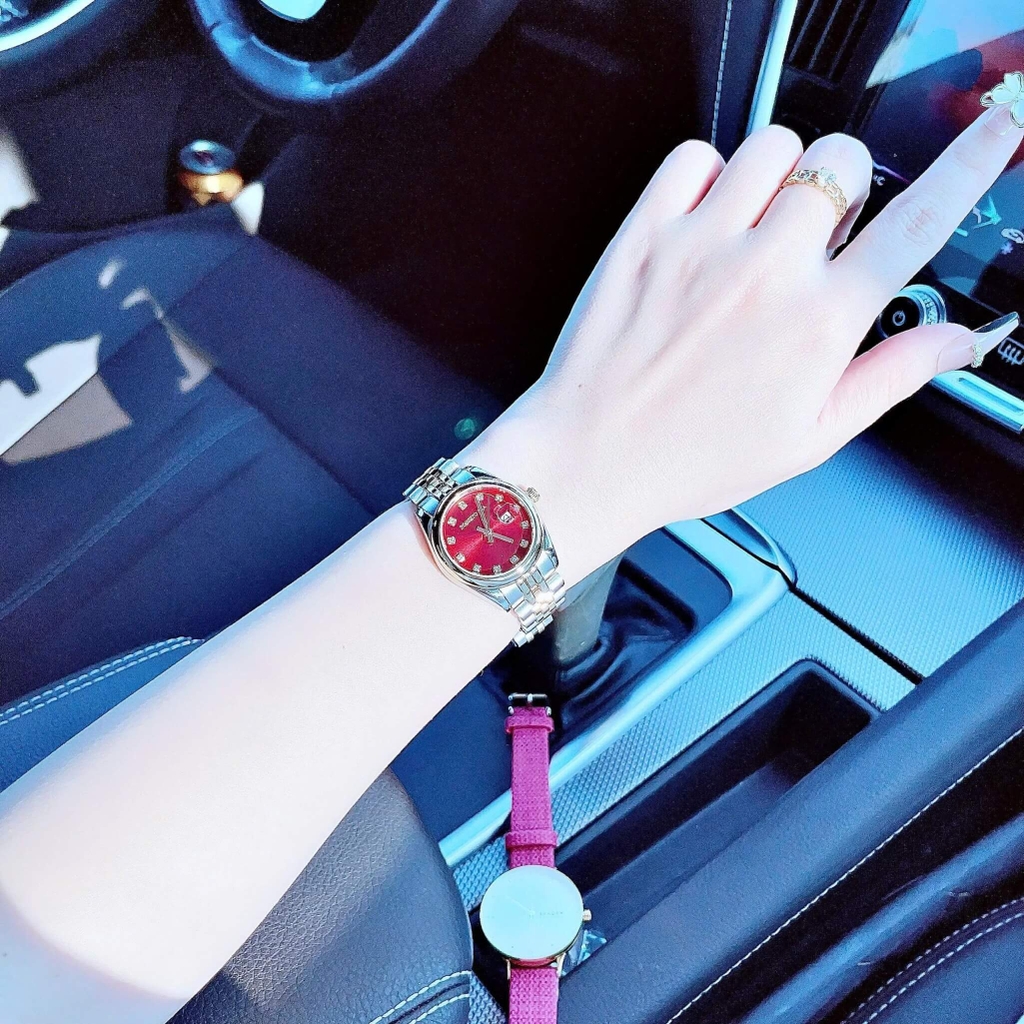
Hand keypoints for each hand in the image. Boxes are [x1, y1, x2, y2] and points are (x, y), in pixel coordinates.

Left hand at [466, 102, 1023, 582]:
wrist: (590, 459)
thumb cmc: (691, 458)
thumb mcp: (808, 438)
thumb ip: (889, 378)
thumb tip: (955, 341)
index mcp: (818, 324)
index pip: (917, 224)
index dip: (971, 166)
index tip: (997, 129)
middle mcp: (766, 272)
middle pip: (842, 160)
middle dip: (843, 187)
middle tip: (817, 233)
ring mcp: (702, 245)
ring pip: (773, 145)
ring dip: (779, 174)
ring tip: (756, 226)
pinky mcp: (644, 234)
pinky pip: (694, 155)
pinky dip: (707, 173)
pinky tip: (705, 219)